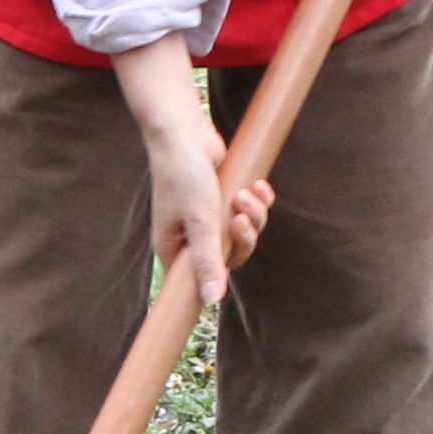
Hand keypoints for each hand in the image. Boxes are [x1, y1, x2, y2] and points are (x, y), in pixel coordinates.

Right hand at [112, 37, 257, 305]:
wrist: (183, 131)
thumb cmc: (183, 175)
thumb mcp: (200, 222)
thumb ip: (208, 262)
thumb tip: (211, 302)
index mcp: (174, 249)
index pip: (203, 279)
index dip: (221, 274)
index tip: (230, 256)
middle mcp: (190, 238)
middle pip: (232, 255)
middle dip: (244, 234)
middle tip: (240, 214)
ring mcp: (208, 219)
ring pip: (244, 232)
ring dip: (254, 213)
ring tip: (247, 191)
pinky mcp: (223, 200)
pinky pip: (250, 212)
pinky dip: (257, 200)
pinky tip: (257, 185)